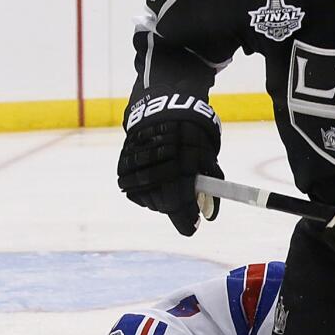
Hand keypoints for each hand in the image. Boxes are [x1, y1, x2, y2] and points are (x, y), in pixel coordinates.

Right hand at [117, 92, 222, 235]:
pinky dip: (145, 190)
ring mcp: (137, 164)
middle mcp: (156, 164)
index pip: (179, 203)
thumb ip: (211, 188)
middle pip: (163, 204)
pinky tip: (154, 182)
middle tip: (184, 206)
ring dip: (160, 200)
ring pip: (147, 198)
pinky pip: (132, 189)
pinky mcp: (124, 162)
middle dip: (176, 209)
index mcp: (181, 163)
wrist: (164, 107)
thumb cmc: (193, 134)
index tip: (193, 227)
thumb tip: (210, 216)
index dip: (186, 220)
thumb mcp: (208, 157)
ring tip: (170, 189)